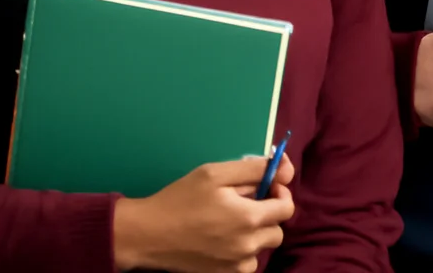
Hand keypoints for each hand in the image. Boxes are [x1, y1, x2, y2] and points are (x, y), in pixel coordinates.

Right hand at [113, 156, 295, 272]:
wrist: (145, 234)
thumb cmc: (180, 199)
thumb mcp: (216, 173)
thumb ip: (255, 169)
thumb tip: (287, 169)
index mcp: (249, 219)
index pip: (287, 208)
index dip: (280, 194)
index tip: (266, 188)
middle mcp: (247, 247)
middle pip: (277, 231)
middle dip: (268, 215)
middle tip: (245, 204)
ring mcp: (234, 266)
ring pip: (262, 249)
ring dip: (255, 235)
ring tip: (231, 222)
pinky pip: (246, 265)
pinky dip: (242, 253)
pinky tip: (223, 240)